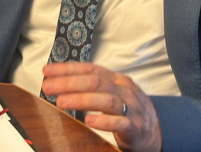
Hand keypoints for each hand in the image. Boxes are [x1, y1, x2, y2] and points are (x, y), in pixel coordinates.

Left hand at [41, 62, 162, 151]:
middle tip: (48, 87)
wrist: (154, 131)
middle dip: (69, 83)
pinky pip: (120, 122)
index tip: (47, 72)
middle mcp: (123, 89)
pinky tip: (89, 121)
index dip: (67, 69)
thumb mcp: (110, 93)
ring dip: (82, 99)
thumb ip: (90, 87)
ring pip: (106, 99)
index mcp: (114, 79)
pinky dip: (104, 121)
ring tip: (62, 102)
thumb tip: (59, 83)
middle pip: (94, 82)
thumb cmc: (126, 110)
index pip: (89, 69)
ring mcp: (131, 107)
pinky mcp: (135, 126)